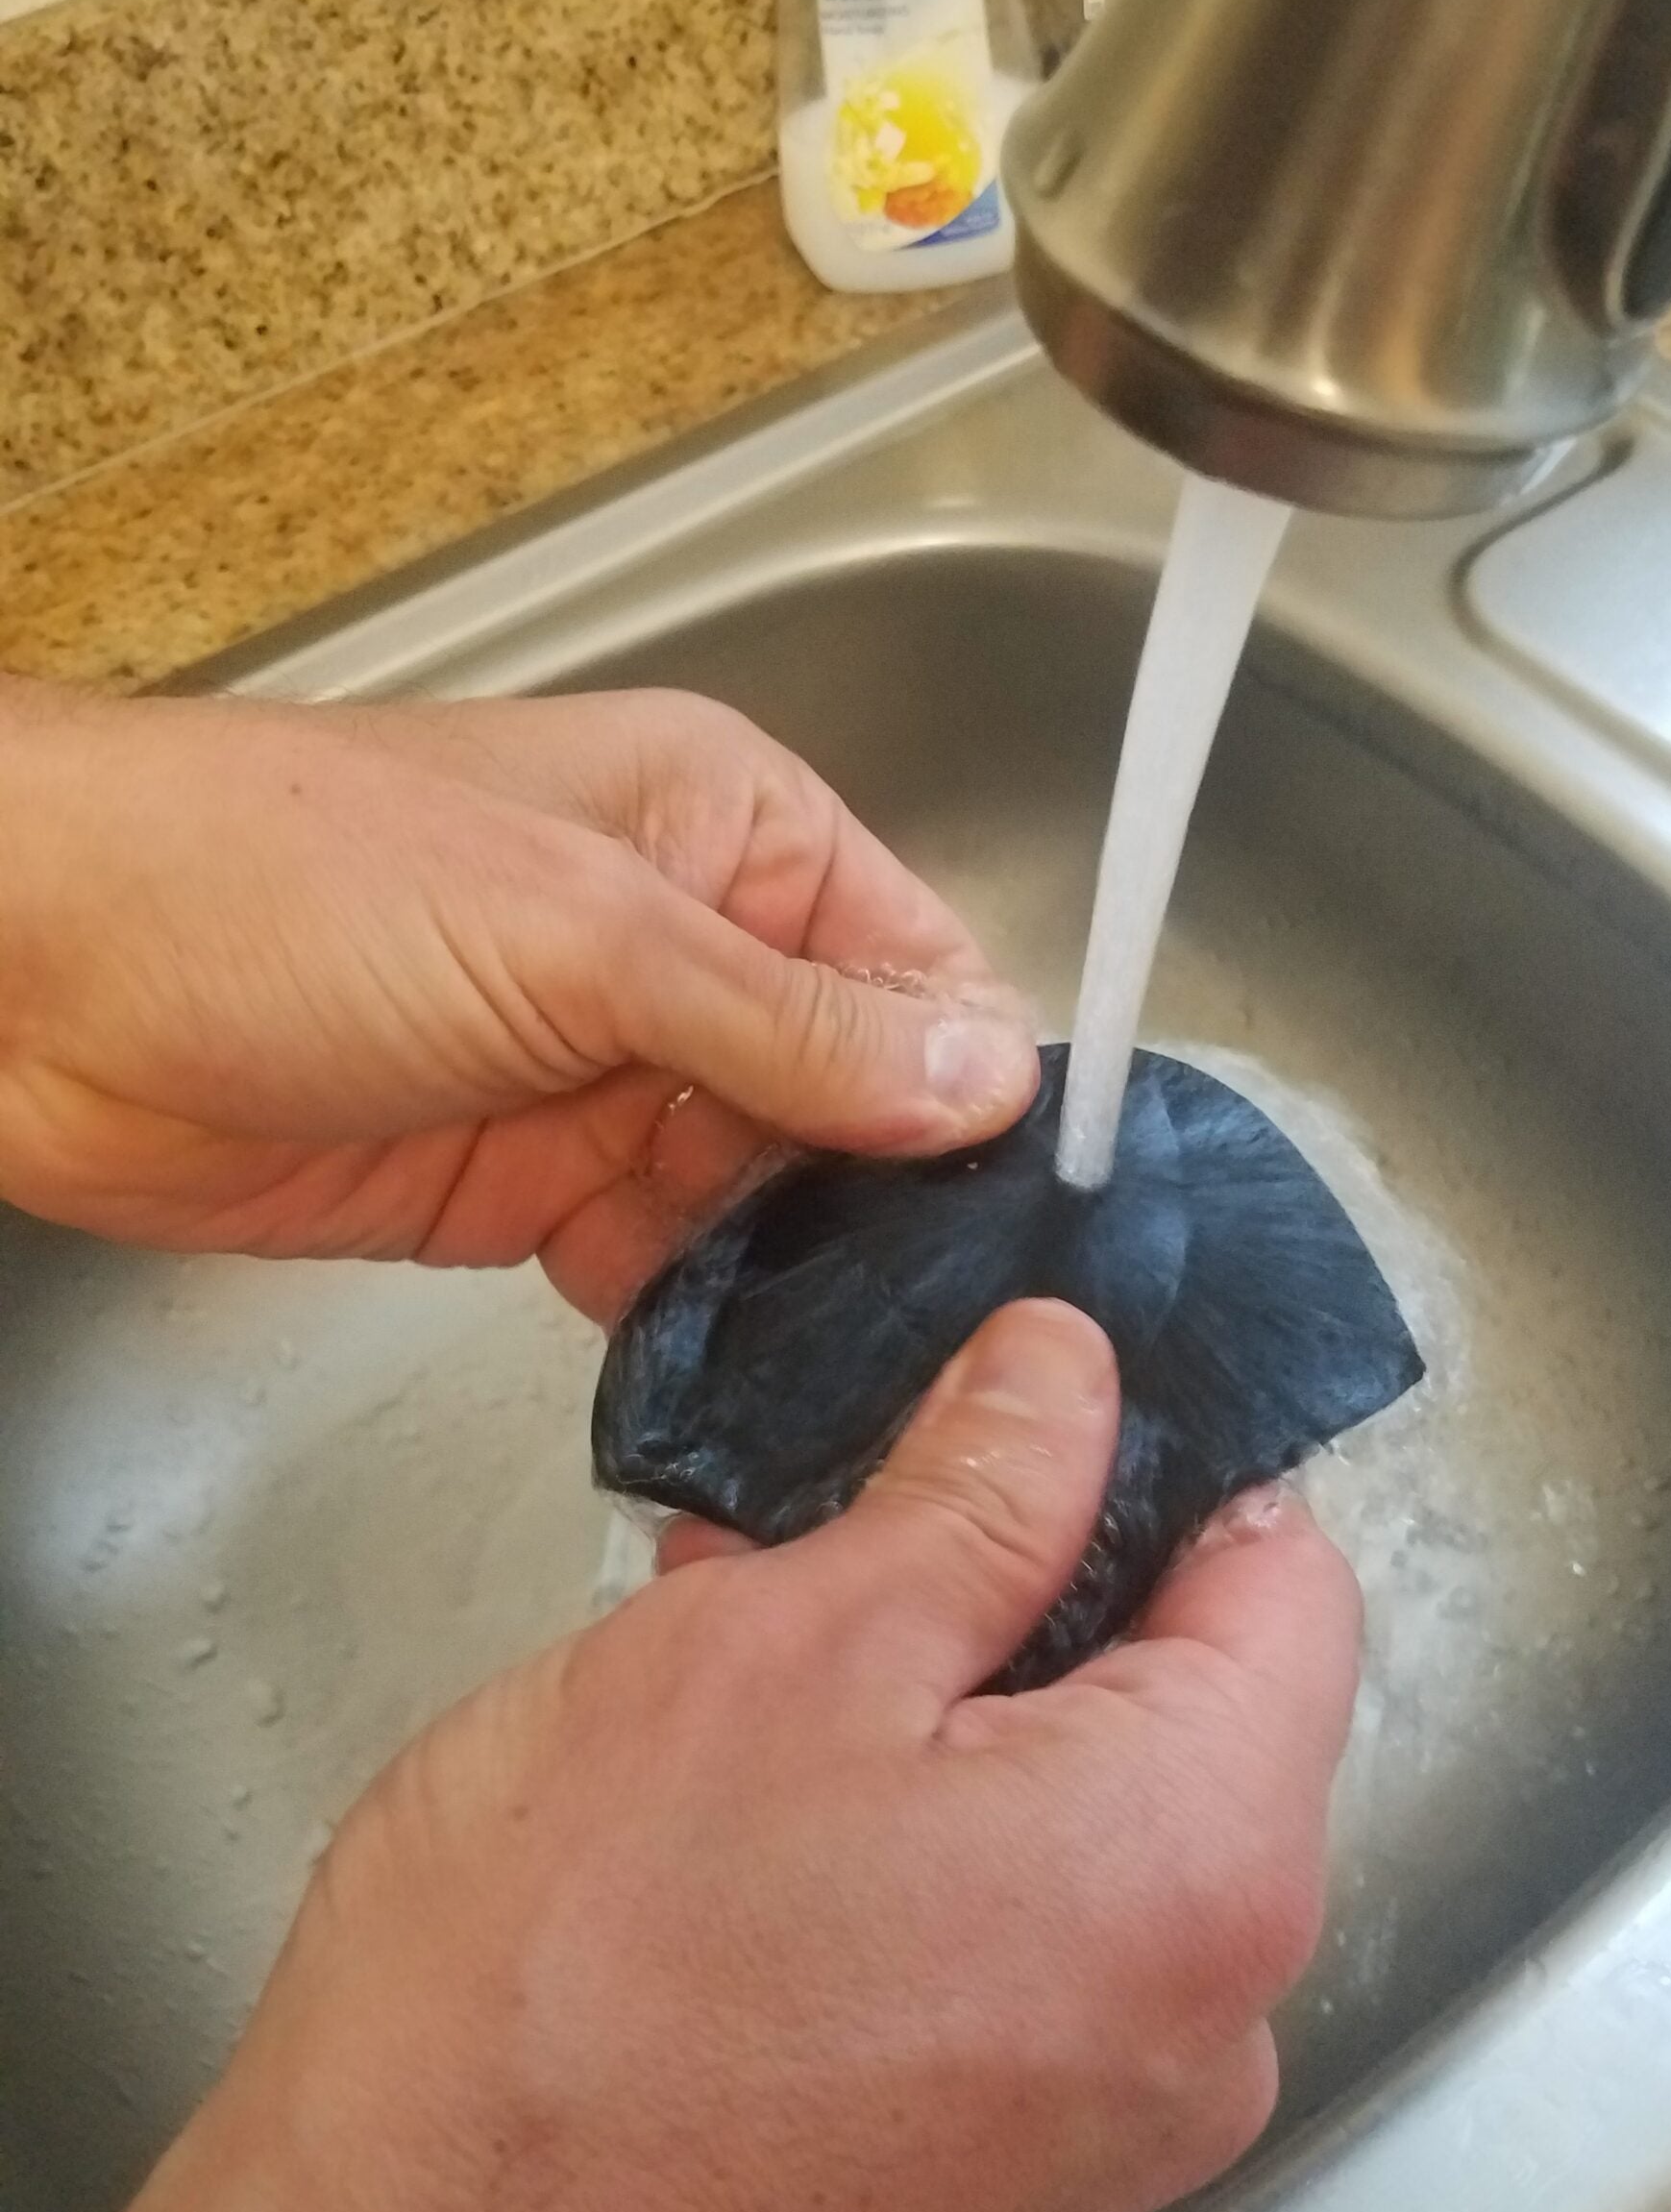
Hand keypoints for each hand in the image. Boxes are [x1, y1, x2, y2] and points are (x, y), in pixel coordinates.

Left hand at [0, 679, 1035, 1316]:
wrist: (42, 985)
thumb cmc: (298, 887)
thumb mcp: (579, 934)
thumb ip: (787, 1022)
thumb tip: (991, 1084)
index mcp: (727, 834)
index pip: (917, 964)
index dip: (973, 1085)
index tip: (1031, 1222)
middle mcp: (688, 953)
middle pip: (856, 1095)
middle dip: (893, 1202)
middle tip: (960, 1338)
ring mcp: (608, 1078)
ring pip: (764, 1193)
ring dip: (798, 1274)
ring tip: (866, 1376)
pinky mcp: (531, 1188)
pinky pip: (660, 1258)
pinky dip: (693, 1314)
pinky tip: (735, 1377)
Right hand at [0, 1303, 1359, 2211]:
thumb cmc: (568, 2009)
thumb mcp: (785, 1649)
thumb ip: (977, 1489)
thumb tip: (1067, 1374)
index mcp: (1203, 1859)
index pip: (1285, 1573)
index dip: (1153, 1454)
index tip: (1019, 1407)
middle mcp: (1204, 2011)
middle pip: (1182, 1697)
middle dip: (1011, 1584)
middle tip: (834, 1530)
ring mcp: (1104, 2111)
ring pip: (1071, 1809)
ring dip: (931, 1703)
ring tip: (748, 1652)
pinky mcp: (996, 2167)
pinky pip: (1008, 1930)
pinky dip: (909, 1831)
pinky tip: (745, 1789)